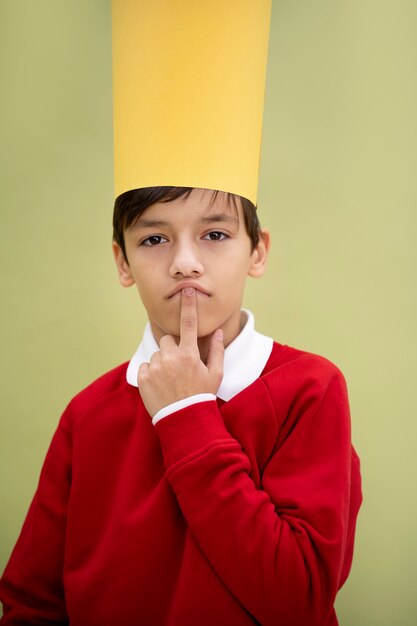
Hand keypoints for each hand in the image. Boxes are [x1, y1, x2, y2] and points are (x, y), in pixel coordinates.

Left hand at [138, 288, 224, 417]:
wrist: (183, 420)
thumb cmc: (202, 396)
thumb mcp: (215, 374)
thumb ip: (216, 351)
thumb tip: (218, 331)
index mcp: (189, 354)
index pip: (188, 324)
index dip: (188, 306)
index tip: (187, 291)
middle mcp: (170, 357)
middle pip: (167, 341)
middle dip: (172, 350)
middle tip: (180, 368)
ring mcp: (155, 367)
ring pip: (156, 355)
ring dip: (162, 363)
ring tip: (171, 381)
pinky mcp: (142, 377)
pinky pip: (145, 366)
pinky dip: (150, 374)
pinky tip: (161, 386)